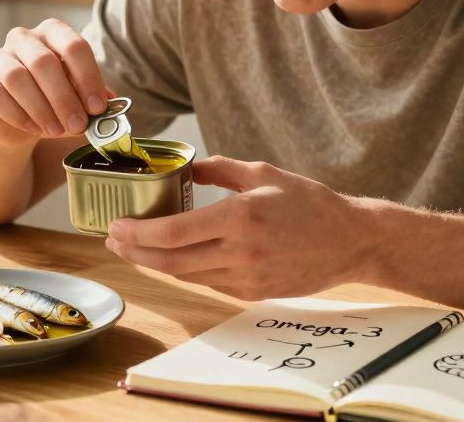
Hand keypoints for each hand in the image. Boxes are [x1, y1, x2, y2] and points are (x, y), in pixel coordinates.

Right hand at [0, 18, 111, 147]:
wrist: (18, 122)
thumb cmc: (54, 103)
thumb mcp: (77, 98)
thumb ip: (92, 98)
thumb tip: (110, 106)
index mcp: (52, 33)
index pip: (73, 46)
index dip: (88, 78)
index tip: (97, 108)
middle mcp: (23, 38)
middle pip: (44, 62)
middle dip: (64, 98)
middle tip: (78, 125)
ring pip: (16, 77)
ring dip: (41, 108)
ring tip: (56, 131)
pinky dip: (16, 113)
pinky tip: (31, 128)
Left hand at [105, 156, 363, 299]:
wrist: (351, 242)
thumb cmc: (310, 203)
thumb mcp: (264, 172)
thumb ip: (220, 170)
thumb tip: (186, 168)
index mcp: (240, 217)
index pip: (174, 233)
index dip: (138, 234)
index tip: (115, 226)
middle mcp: (240, 252)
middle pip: (170, 263)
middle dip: (134, 253)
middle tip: (112, 241)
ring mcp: (246, 278)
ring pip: (185, 276)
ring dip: (154, 264)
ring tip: (133, 247)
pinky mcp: (252, 293)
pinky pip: (207, 284)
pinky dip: (183, 271)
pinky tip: (170, 258)